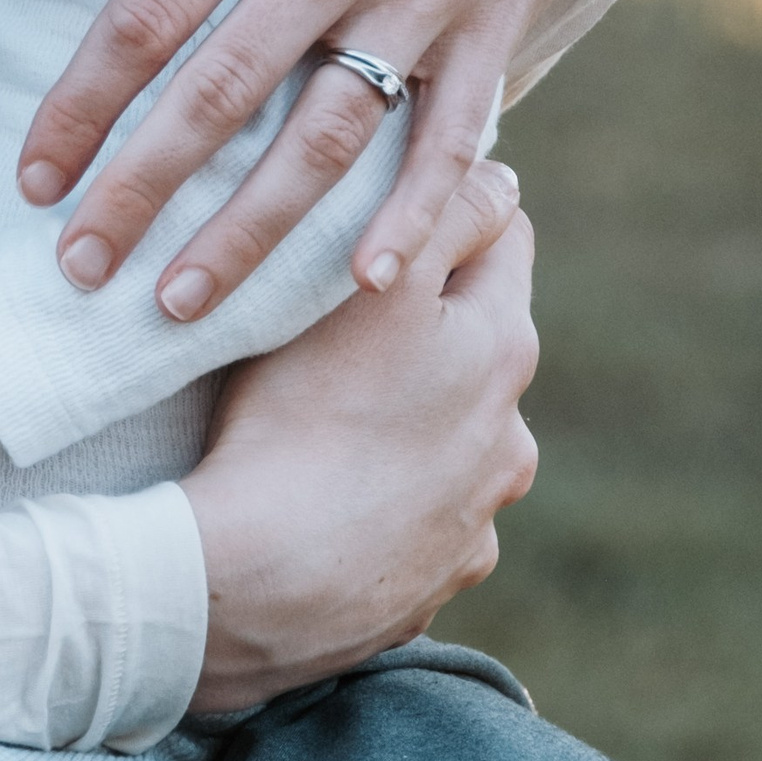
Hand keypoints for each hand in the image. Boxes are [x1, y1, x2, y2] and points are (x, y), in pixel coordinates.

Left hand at [18, 0, 682, 318]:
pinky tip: (365, 280)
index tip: (31, 176)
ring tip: (181, 306)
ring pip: (325, 138)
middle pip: (220, 95)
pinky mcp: (497, 23)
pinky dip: (414, 214)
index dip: (81, 105)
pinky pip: (451, 137)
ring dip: (250, 233)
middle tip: (78, 271)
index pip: (148, 15)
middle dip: (139, 193)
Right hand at [179, 161, 538, 714]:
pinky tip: (324, 500)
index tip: (387, 212)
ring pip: (449, 442)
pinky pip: (414, 524)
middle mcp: (507, 440)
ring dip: (408, 424)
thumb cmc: (298, 420)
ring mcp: (473, 523)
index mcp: (500, 354)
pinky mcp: (428, 587)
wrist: (253, 586)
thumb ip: (439, 217)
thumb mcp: (369, 289)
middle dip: (425, 327)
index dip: (446, 211)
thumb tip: (500, 174)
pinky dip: (384, 507)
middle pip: (476, 347)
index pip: (503, 239)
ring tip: (323, 423)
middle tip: (340, 319)